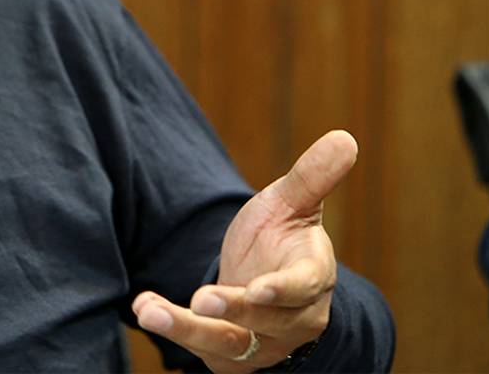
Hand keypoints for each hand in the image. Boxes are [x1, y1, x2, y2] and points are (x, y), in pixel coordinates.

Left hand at [130, 130, 356, 371]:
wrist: (264, 282)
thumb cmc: (281, 238)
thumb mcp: (290, 205)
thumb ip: (310, 177)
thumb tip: (345, 136)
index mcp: (311, 278)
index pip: (302, 288)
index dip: (282, 291)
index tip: (258, 291)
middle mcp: (292, 319)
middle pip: (264, 321)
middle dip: (232, 311)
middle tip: (201, 299)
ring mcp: (263, 343)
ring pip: (228, 343)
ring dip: (187, 328)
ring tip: (149, 310)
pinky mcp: (233, 358)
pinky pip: (202, 349)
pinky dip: (173, 330)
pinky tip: (143, 307)